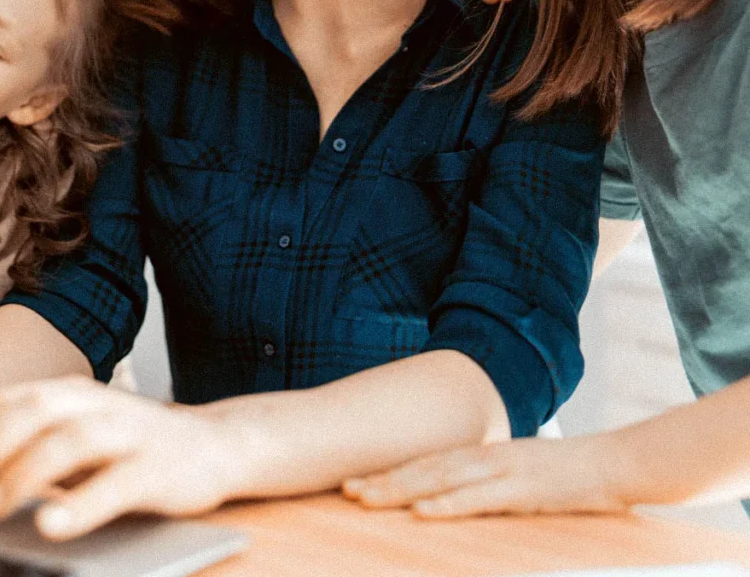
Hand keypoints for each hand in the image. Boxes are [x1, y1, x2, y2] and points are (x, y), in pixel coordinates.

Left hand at [0, 376, 238, 539]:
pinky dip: (79, 506)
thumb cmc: (132, 448)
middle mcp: (100, 403)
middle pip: (34, 410)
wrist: (216, 445)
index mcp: (75, 392)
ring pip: (70, 440)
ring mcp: (131, 433)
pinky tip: (51, 524)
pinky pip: (115, 485)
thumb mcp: (80, 435)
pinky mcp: (158, 469)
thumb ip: (30, 445)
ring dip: (23, 473)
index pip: (11, 401)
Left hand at [343, 433, 631, 516]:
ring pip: (441, 479)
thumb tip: (457, 497)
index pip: (426, 462)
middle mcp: (485, 455)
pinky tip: (423, 511)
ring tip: (368, 498)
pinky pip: (479, 498)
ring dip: (401, 489)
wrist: (618, 462)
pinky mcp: (524, 487)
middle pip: (423, 467)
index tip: (355, 480)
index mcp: (482, 453)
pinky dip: (448, 504)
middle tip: (345, 489)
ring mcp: (503, 468)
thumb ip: (489, 483)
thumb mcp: (522, 476)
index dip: (389, 471)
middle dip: (382, 480)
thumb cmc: (571, 475)